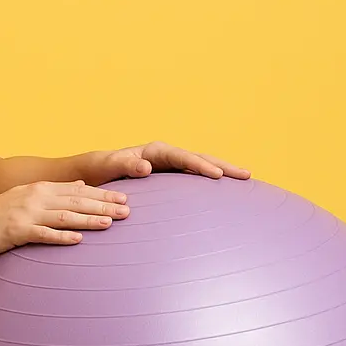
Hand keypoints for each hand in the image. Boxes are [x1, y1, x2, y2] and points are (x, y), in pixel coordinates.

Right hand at [0, 180, 130, 255]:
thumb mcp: (25, 197)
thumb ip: (53, 192)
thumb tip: (80, 185)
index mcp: (39, 189)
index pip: (77, 190)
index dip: (102, 193)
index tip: (124, 197)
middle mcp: (35, 198)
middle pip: (76, 201)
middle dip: (103, 204)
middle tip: (128, 210)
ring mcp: (26, 214)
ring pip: (64, 216)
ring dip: (89, 219)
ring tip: (110, 223)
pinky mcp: (16, 231)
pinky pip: (43, 234)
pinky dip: (62, 236)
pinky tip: (79, 239)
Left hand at [86, 141, 250, 185]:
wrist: (98, 172)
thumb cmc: (102, 170)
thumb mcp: (110, 167)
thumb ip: (125, 166)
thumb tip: (146, 167)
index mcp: (155, 151)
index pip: (183, 157)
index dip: (200, 165)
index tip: (216, 174)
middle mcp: (167, 156)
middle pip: (200, 159)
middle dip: (223, 166)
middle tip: (246, 174)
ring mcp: (172, 167)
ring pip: (202, 167)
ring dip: (223, 172)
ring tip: (246, 178)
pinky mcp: (172, 178)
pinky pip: (195, 180)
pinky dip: (212, 184)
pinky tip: (227, 194)